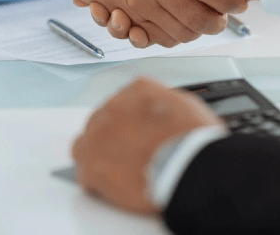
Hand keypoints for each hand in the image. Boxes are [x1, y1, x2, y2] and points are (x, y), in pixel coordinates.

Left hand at [72, 77, 223, 213]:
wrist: (191, 167)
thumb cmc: (195, 140)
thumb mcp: (185, 105)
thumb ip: (162, 102)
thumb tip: (157, 112)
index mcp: (137, 91)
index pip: (122, 102)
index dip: (129, 122)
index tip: (136, 135)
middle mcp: (113, 107)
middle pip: (101, 122)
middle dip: (112, 138)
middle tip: (129, 157)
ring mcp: (99, 136)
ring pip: (85, 145)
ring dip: (97, 156)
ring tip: (116, 173)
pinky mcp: (93, 166)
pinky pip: (85, 174)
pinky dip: (95, 182)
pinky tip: (111, 189)